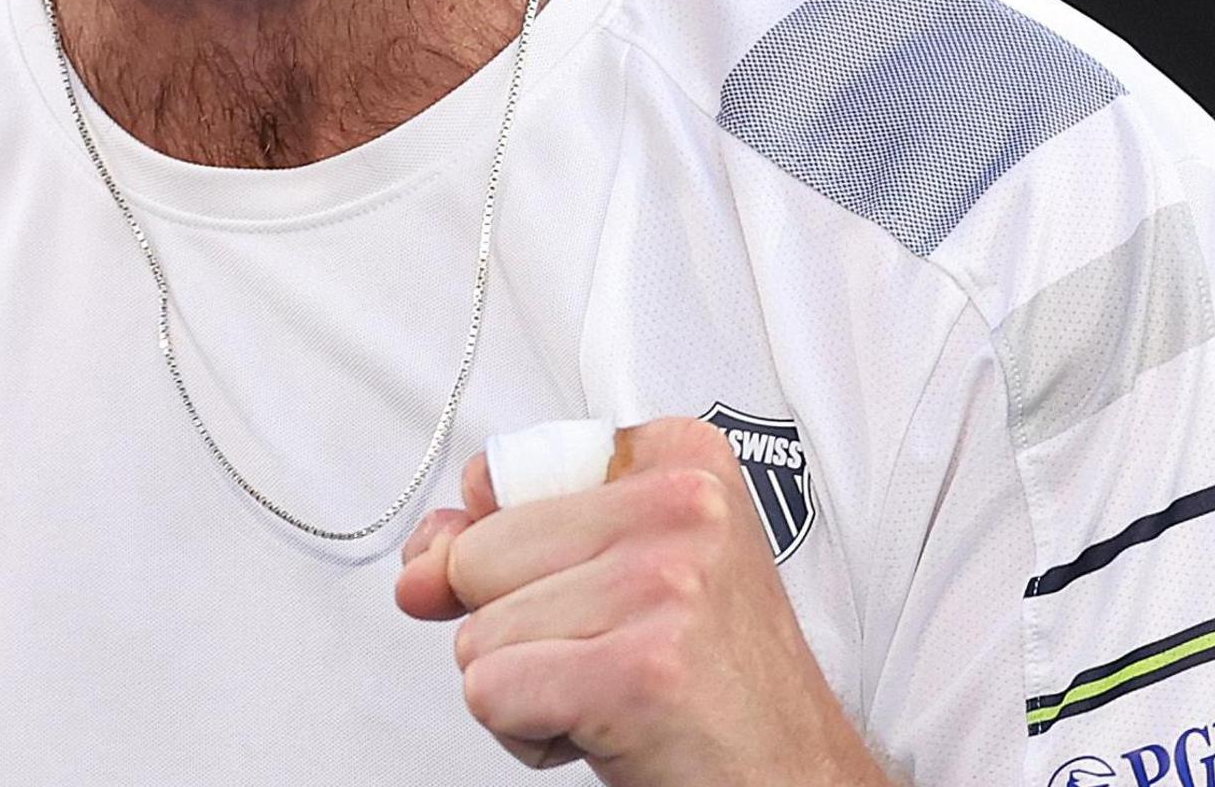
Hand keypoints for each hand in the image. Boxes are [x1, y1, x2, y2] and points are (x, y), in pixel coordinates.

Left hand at [392, 417, 888, 781]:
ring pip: (477, 633)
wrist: (795, 779)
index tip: (589, 595)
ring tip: (616, 696)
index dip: (512, 559)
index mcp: (681, 460)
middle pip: (477, 557)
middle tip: (612, 658)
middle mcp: (681, 508)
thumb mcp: (624, 577)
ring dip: (528, 688)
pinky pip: (490, 693)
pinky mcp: (638, 671)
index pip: (501, 479)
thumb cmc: (712, 687)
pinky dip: (526, 734)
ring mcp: (664, 586)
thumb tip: (418, 567)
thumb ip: (511, 540)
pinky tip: (606, 733)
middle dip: (519, 629)